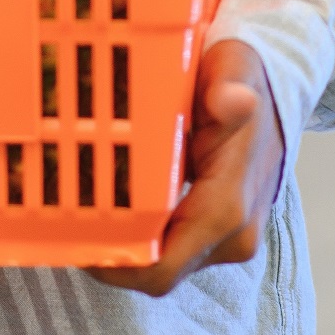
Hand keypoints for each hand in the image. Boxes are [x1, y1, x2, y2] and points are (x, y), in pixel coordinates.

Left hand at [88, 39, 283, 296]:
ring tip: (72, 208)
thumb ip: (229, 87)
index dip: (115, 264)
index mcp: (228, 206)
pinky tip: (106, 198)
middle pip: (157, 266)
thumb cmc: (248, 76)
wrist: (276, 88)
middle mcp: (229, 233)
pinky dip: (140, 227)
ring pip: (162, 255)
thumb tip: (234, 100)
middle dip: (109, 249)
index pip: (163, 265)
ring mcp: (224, 235)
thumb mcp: (236, 68)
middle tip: (57, 220)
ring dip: (123, 240)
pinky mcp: (215, 226)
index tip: (72, 242)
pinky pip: (171, 239)